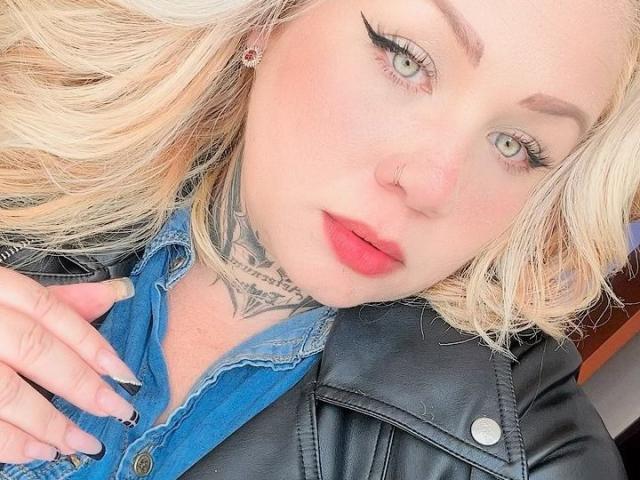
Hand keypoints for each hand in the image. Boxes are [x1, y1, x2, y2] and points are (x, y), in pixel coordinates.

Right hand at [0, 266, 139, 463]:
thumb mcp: (5, 291)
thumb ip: (59, 298)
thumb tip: (118, 292)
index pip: (50, 311)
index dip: (91, 343)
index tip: (124, 375)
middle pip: (34, 350)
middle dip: (80, 385)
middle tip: (118, 411)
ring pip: (3, 391)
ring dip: (46, 422)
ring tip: (81, 442)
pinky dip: (5, 441)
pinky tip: (35, 452)